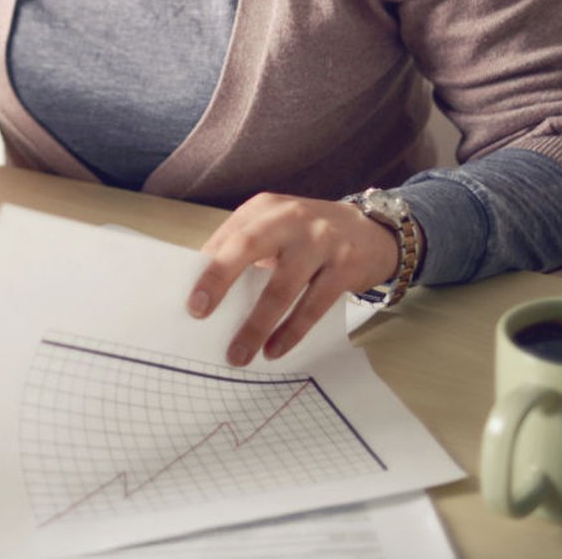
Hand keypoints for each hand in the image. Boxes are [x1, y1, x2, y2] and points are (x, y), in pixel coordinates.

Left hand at [185, 193, 399, 365]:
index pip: (229, 235)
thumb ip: (244, 246)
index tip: (189, 297)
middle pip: (248, 247)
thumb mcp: (276, 226)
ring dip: (257, 324)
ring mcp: (321, 241)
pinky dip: (291, 332)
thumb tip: (206, 287)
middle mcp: (291, 218)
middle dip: (219, 278)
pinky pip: (313, 306)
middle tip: (199, 312)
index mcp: (266, 207)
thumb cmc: (309, 235)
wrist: (372, 230)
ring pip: (282, 287)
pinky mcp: (344, 267)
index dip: (207, 266)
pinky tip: (274, 350)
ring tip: (238, 353)